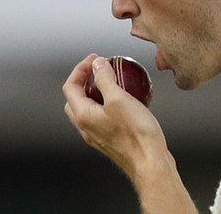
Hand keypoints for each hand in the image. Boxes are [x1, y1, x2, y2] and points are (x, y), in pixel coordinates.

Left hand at [62, 54, 170, 178]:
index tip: (95, 59)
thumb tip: (98, 64)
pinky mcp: (111, 140)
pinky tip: (126, 102)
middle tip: (100, 69)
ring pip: (89, 109)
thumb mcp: (119, 99)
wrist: (150, 163)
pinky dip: (107, 105)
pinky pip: (102, 118)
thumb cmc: (136, 134)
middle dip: (84, 81)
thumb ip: (105, 79)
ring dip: (96, 93)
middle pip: (75, 99)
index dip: (81, 69)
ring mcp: (98, 136)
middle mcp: (86, 127)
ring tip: (113, 82)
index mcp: (84, 115)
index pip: (70, 86)